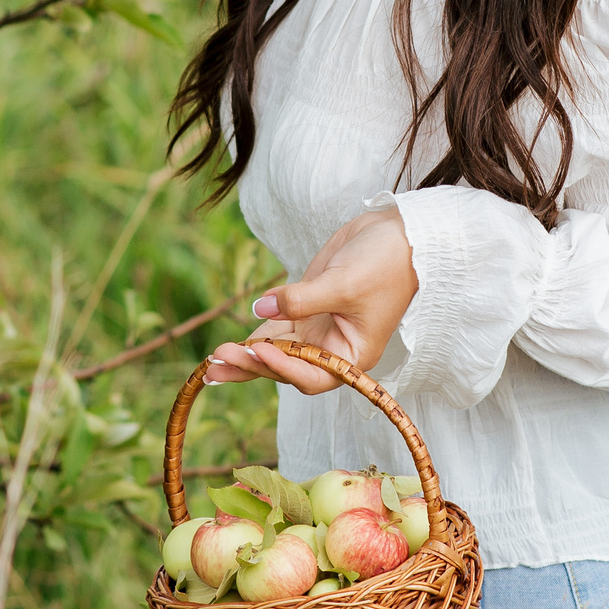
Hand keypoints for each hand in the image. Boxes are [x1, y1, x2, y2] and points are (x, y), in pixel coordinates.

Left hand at [204, 208, 417, 395]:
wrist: (397, 234)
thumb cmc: (385, 264)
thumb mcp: (344, 284)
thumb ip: (301, 299)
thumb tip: (260, 307)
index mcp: (352, 353)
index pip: (314, 374)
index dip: (284, 367)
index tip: (258, 351)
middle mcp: (332, 348)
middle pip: (287, 366)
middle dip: (253, 364)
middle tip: (218, 359)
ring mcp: (316, 328)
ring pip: (275, 349)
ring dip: (245, 355)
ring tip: (211, 361)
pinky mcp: (304, 308)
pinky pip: (274, 327)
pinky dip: (253, 334)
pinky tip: (229, 345)